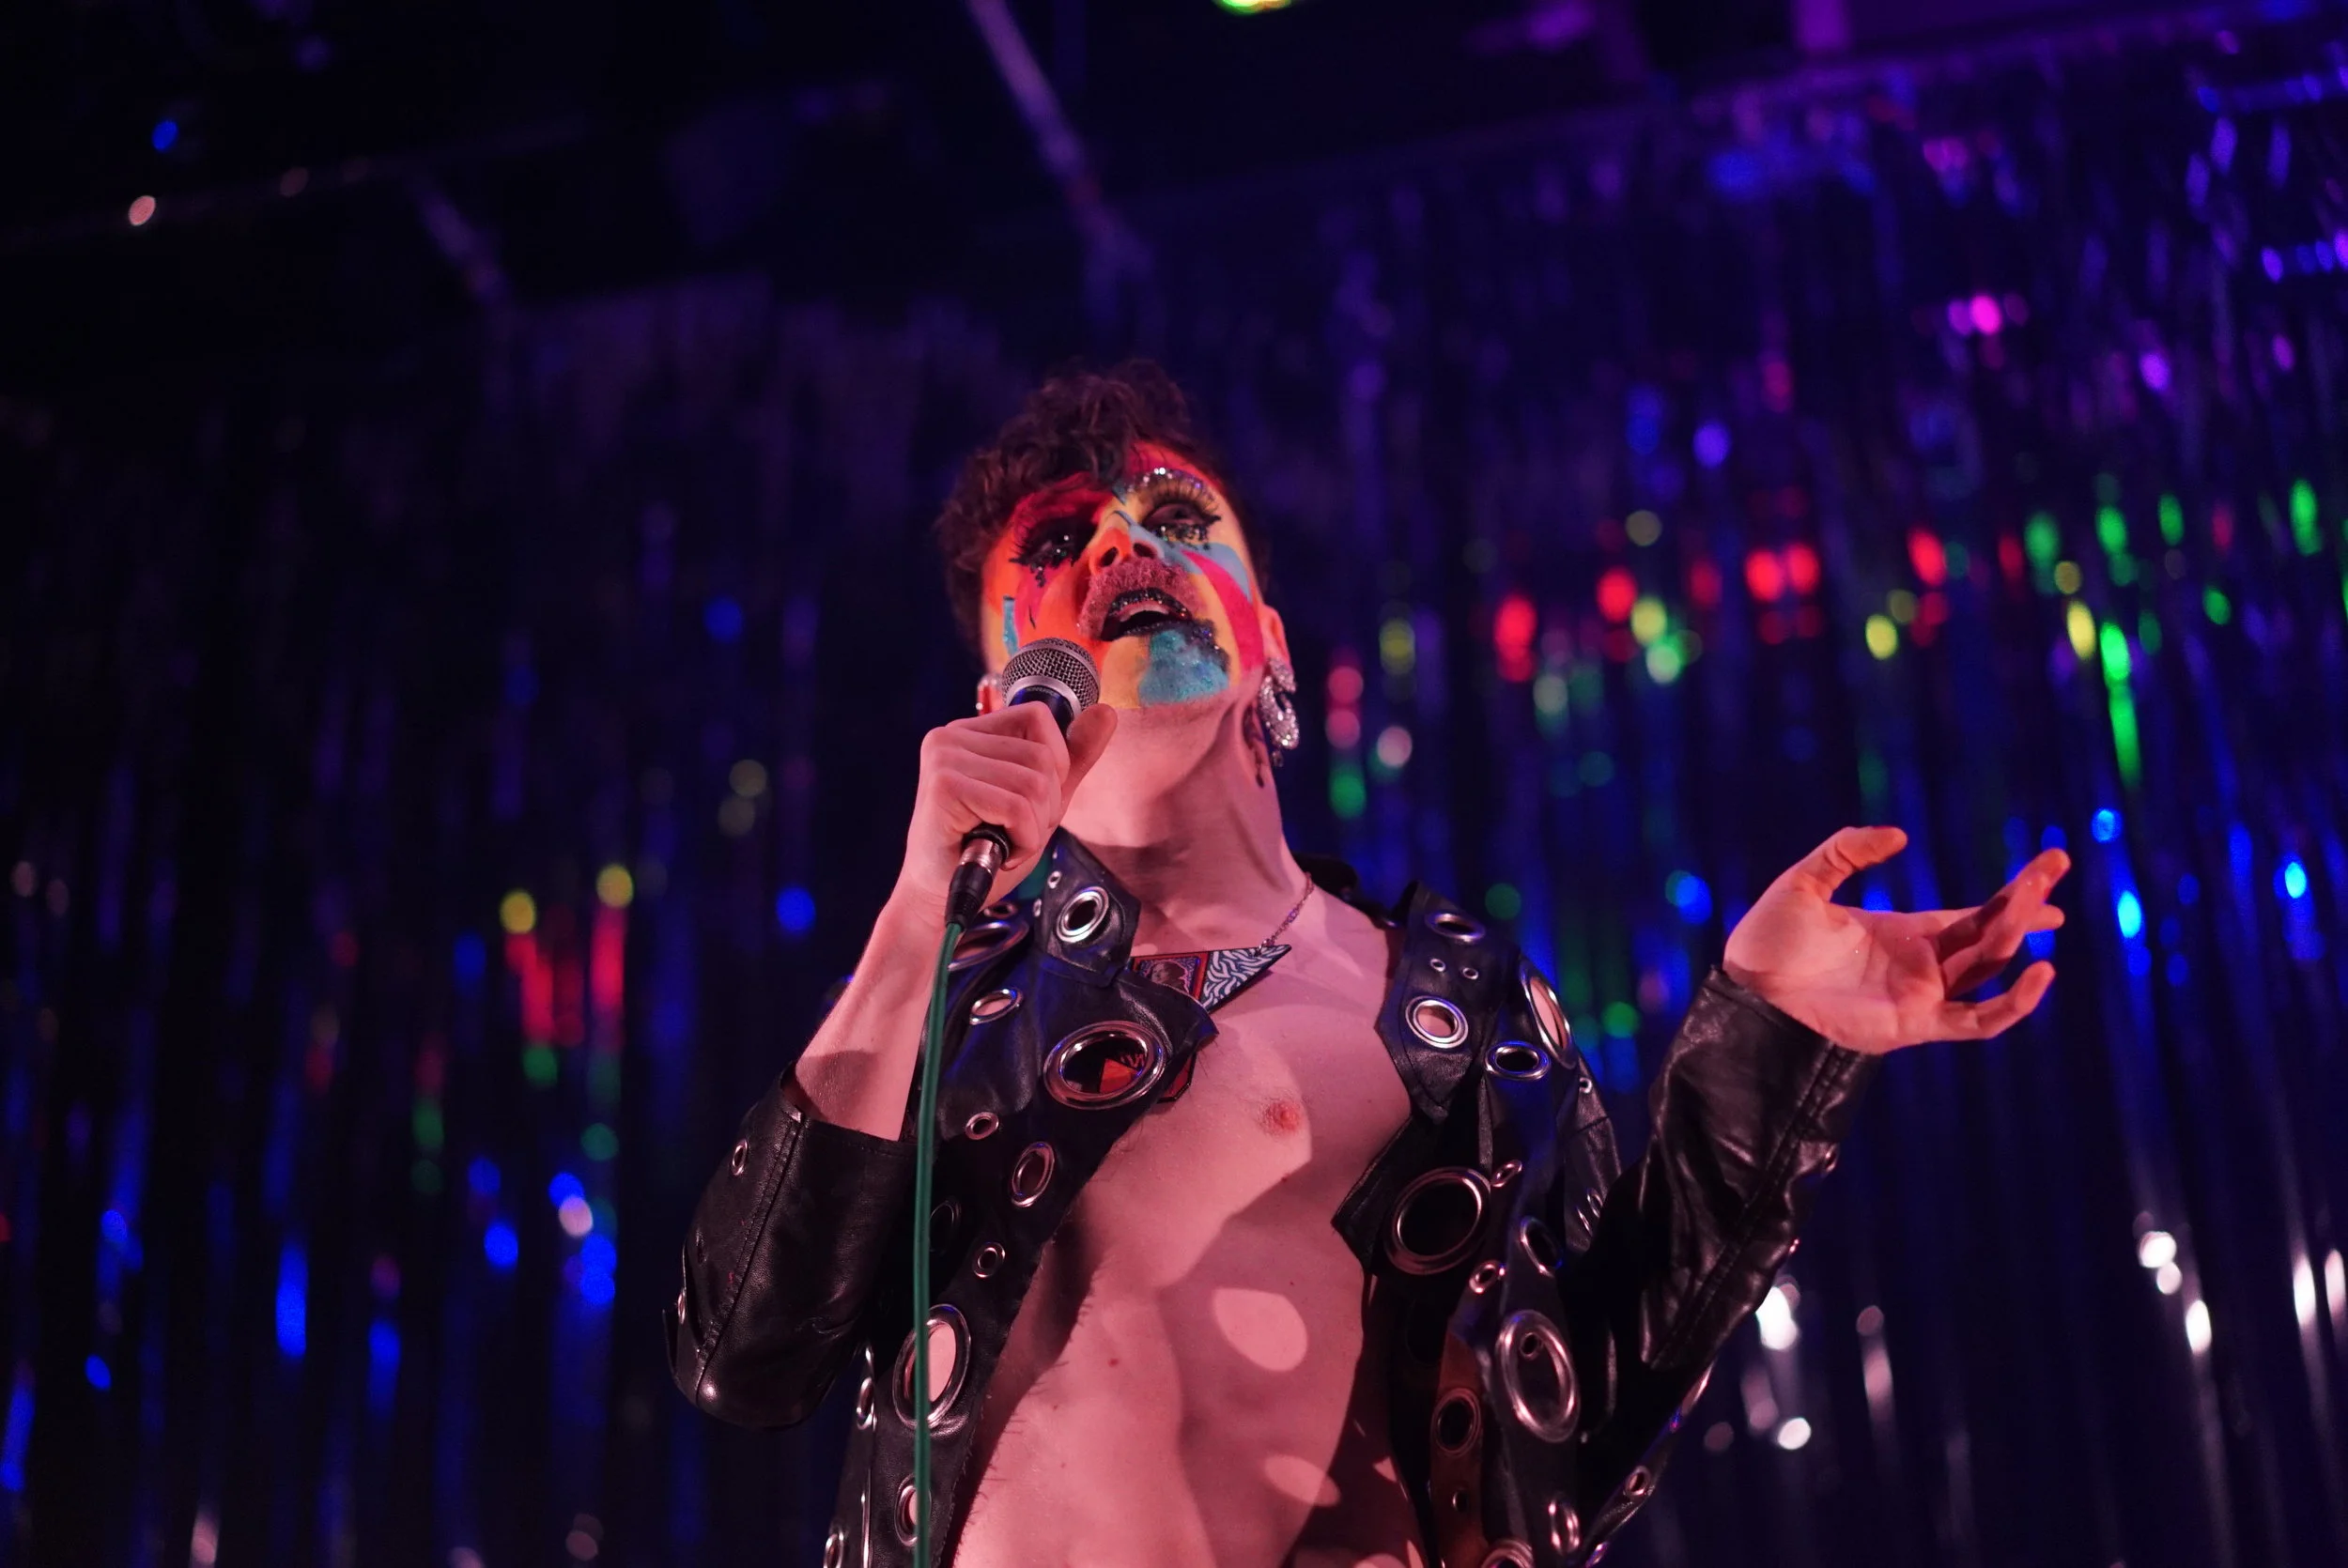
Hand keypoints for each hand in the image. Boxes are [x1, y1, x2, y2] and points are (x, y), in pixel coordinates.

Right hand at [893, 701, 1118, 912]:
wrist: (940, 899)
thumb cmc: (984, 850)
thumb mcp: (1041, 800)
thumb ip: (1073, 758)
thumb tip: (1105, 713)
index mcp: (970, 732)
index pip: (1039, 718)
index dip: (1053, 765)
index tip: (1027, 803)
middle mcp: (951, 736)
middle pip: (1042, 756)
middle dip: (1045, 806)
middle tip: (1011, 832)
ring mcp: (945, 758)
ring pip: (1035, 783)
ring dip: (1034, 828)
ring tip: (1003, 843)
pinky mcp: (945, 787)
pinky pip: (1017, 807)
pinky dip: (1023, 841)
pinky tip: (1000, 853)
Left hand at [1722, 826, 2069, 1053]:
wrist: (1748, 991)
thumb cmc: (1769, 940)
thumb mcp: (1806, 880)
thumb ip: (1847, 850)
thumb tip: (1900, 836)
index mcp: (1904, 932)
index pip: (1973, 913)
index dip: (2014, 896)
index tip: (2050, 871)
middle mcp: (1921, 964)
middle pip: (1991, 934)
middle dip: (2026, 901)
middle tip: (2057, 862)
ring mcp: (1921, 995)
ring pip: (1989, 968)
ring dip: (2018, 938)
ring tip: (2046, 909)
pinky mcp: (1915, 1024)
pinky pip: (1978, 1020)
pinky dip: (2013, 1004)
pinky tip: (2037, 973)